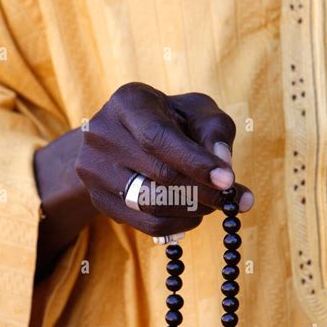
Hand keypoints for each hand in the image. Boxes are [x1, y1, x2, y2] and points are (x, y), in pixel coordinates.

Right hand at [75, 82, 253, 237]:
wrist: (124, 137)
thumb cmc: (170, 119)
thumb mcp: (196, 111)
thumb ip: (215, 131)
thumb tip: (224, 167)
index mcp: (128, 103)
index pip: (158, 138)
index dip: (195, 162)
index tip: (228, 181)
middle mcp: (102, 135)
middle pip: (158, 175)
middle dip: (203, 191)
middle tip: (231, 198)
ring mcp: (95, 170)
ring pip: (152, 204)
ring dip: (193, 210)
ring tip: (213, 203)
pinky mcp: (100, 200)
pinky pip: (146, 224)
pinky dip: (179, 223)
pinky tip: (194, 214)